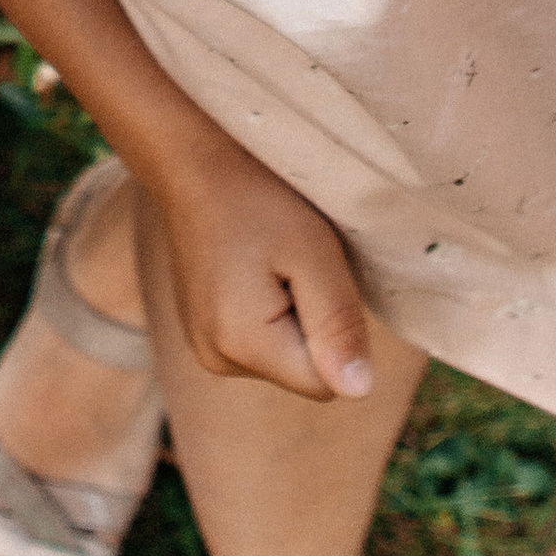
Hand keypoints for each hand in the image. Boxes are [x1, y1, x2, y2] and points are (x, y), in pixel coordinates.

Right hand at [146, 125, 373, 404]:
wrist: (196, 164)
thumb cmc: (260, 198)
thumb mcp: (314, 254)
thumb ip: (338, 326)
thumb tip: (359, 391)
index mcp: (240, 344)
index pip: (325, 382)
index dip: (337, 334)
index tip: (314, 277)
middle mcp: (214, 358)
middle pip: (301, 372)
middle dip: (313, 326)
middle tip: (293, 263)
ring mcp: (203, 347)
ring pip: (283, 358)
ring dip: (293, 317)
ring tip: (272, 261)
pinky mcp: (201, 332)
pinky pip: (260, 343)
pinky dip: (270, 313)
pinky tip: (254, 268)